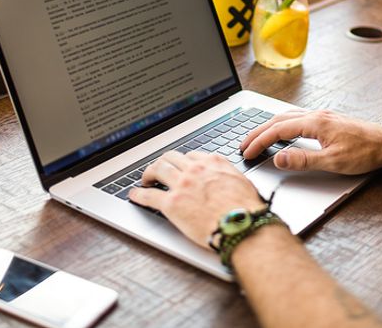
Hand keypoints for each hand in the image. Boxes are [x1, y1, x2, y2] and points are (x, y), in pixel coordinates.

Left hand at [129, 150, 265, 247]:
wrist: (241, 225)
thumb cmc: (246, 209)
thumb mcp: (242, 183)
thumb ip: (229, 177)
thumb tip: (227, 181)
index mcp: (213, 163)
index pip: (191, 156)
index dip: (183, 162)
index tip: (180, 167)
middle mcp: (195, 169)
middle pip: (171, 157)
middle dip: (163, 162)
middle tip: (158, 170)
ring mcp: (182, 185)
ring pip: (158, 169)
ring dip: (149, 173)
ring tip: (145, 180)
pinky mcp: (172, 203)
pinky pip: (149, 195)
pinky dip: (139, 194)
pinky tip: (135, 195)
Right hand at [240, 109, 381, 174]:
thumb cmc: (365, 153)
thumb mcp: (333, 162)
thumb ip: (303, 160)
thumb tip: (278, 158)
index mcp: (316, 123)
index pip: (278, 130)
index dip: (259, 141)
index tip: (247, 151)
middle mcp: (316, 115)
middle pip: (278, 120)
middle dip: (258, 132)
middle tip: (243, 145)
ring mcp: (322, 116)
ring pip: (286, 116)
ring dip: (268, 126)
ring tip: (256, 138)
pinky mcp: (327, 119)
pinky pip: (296, 117)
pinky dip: (281, 124)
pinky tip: (281, 130)